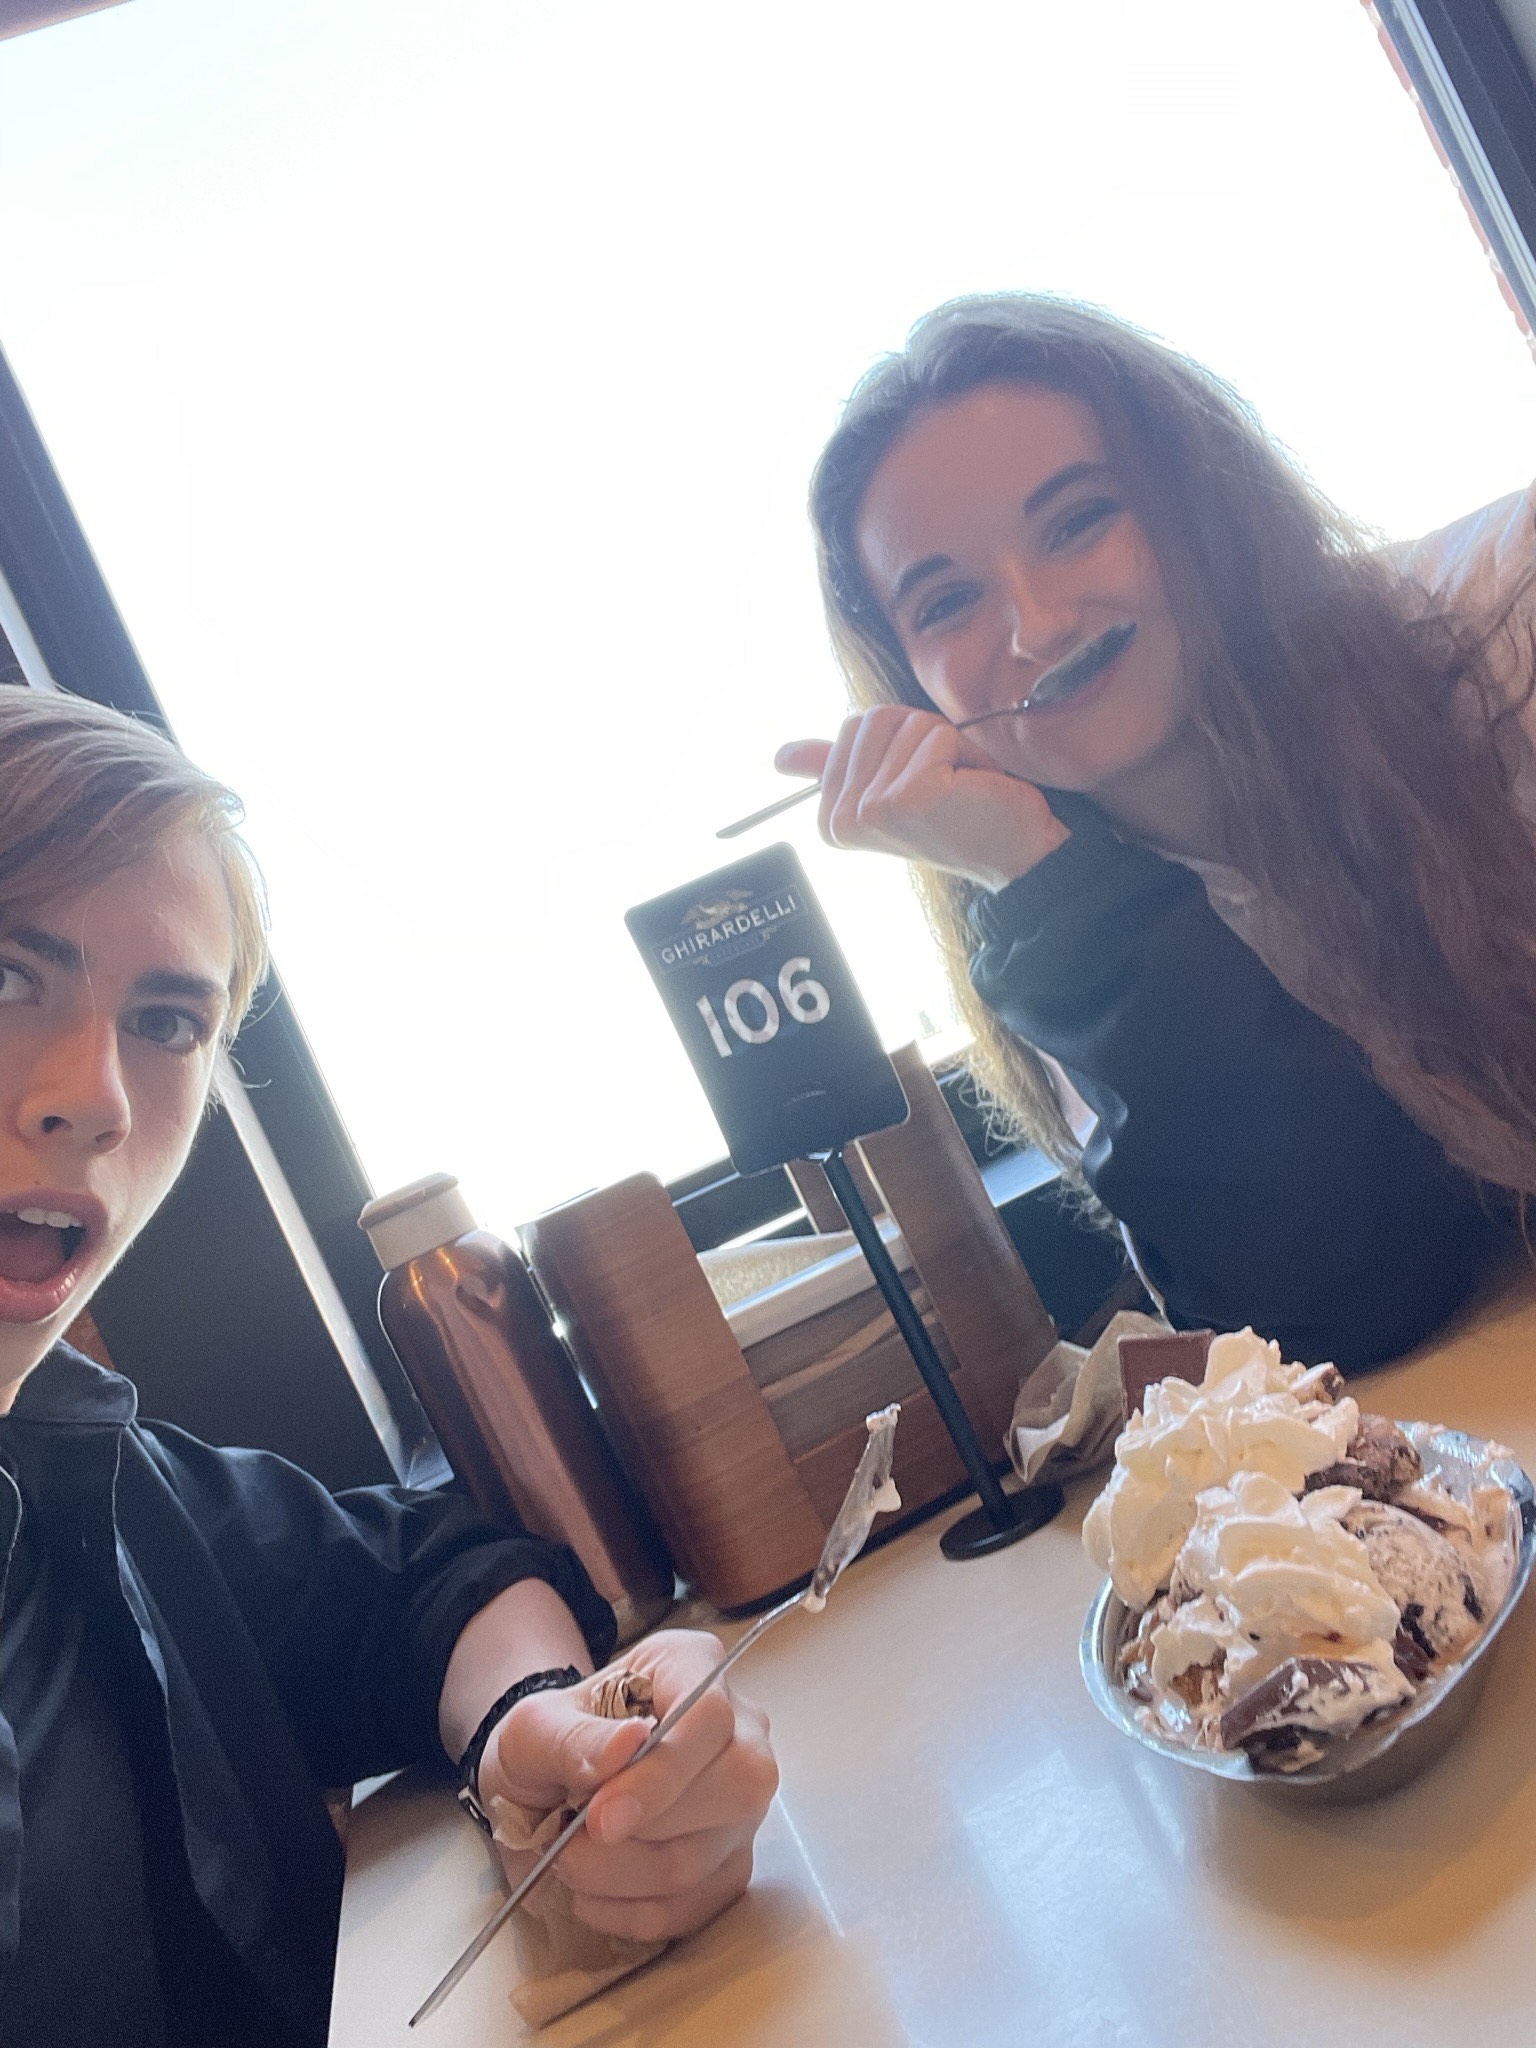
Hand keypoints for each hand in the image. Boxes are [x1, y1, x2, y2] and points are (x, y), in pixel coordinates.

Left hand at [478, 1629, 777, 1943]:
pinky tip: (594, 1894)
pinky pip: (697, 1907)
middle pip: (735, 1788)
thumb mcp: (535, 1728)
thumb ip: (574, 1737)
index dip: (663, 1774)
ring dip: (623, 1878)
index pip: (709, 1716)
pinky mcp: (730, 1862)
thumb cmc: (549, 1741)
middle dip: (642, 1835)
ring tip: (571, 1862)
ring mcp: (741, 1802)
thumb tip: (629, 1744)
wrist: (544, 1788)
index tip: (600, 1817)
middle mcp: (738, 1730)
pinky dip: (634, 1914)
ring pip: (707, 1857)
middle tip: (573, 1844)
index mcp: (692, 1668)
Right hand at [777, 706, 1066, 888]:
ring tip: (955, 786)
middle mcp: (844, 821)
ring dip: (944, 746)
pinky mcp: (909, 797)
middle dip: (918, 738)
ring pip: (906, 724)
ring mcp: (873, 811)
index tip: (917, 784)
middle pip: (874, 720)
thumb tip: (780, 757)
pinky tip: (967, 788)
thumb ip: (836, 768)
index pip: (852, 727)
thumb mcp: (889, 784)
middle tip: (941, 783)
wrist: (1013, 851)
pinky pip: (935, 736)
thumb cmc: (958, 813)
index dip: (897, 743)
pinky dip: (963, 752)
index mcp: (831, 820)